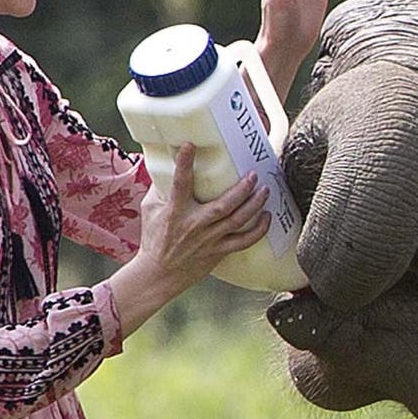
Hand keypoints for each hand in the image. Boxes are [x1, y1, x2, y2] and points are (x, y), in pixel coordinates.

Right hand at [111, 145, 269, 333]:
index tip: (189, 145)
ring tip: (265, 190)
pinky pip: (244, 242)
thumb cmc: (154, 238)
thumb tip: (168, 163)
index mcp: (175, 211)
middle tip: (253, 174)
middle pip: (223, 205)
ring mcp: (209, 239)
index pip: (180, 183)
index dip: (183, 163)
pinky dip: (258, 230)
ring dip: (255, 204)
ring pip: (238, 221)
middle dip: (241, 188)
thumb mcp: (150, 209)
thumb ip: (161, 187)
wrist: (159, 273)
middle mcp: (194, 225)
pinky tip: (267, 217)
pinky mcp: (219, 251)